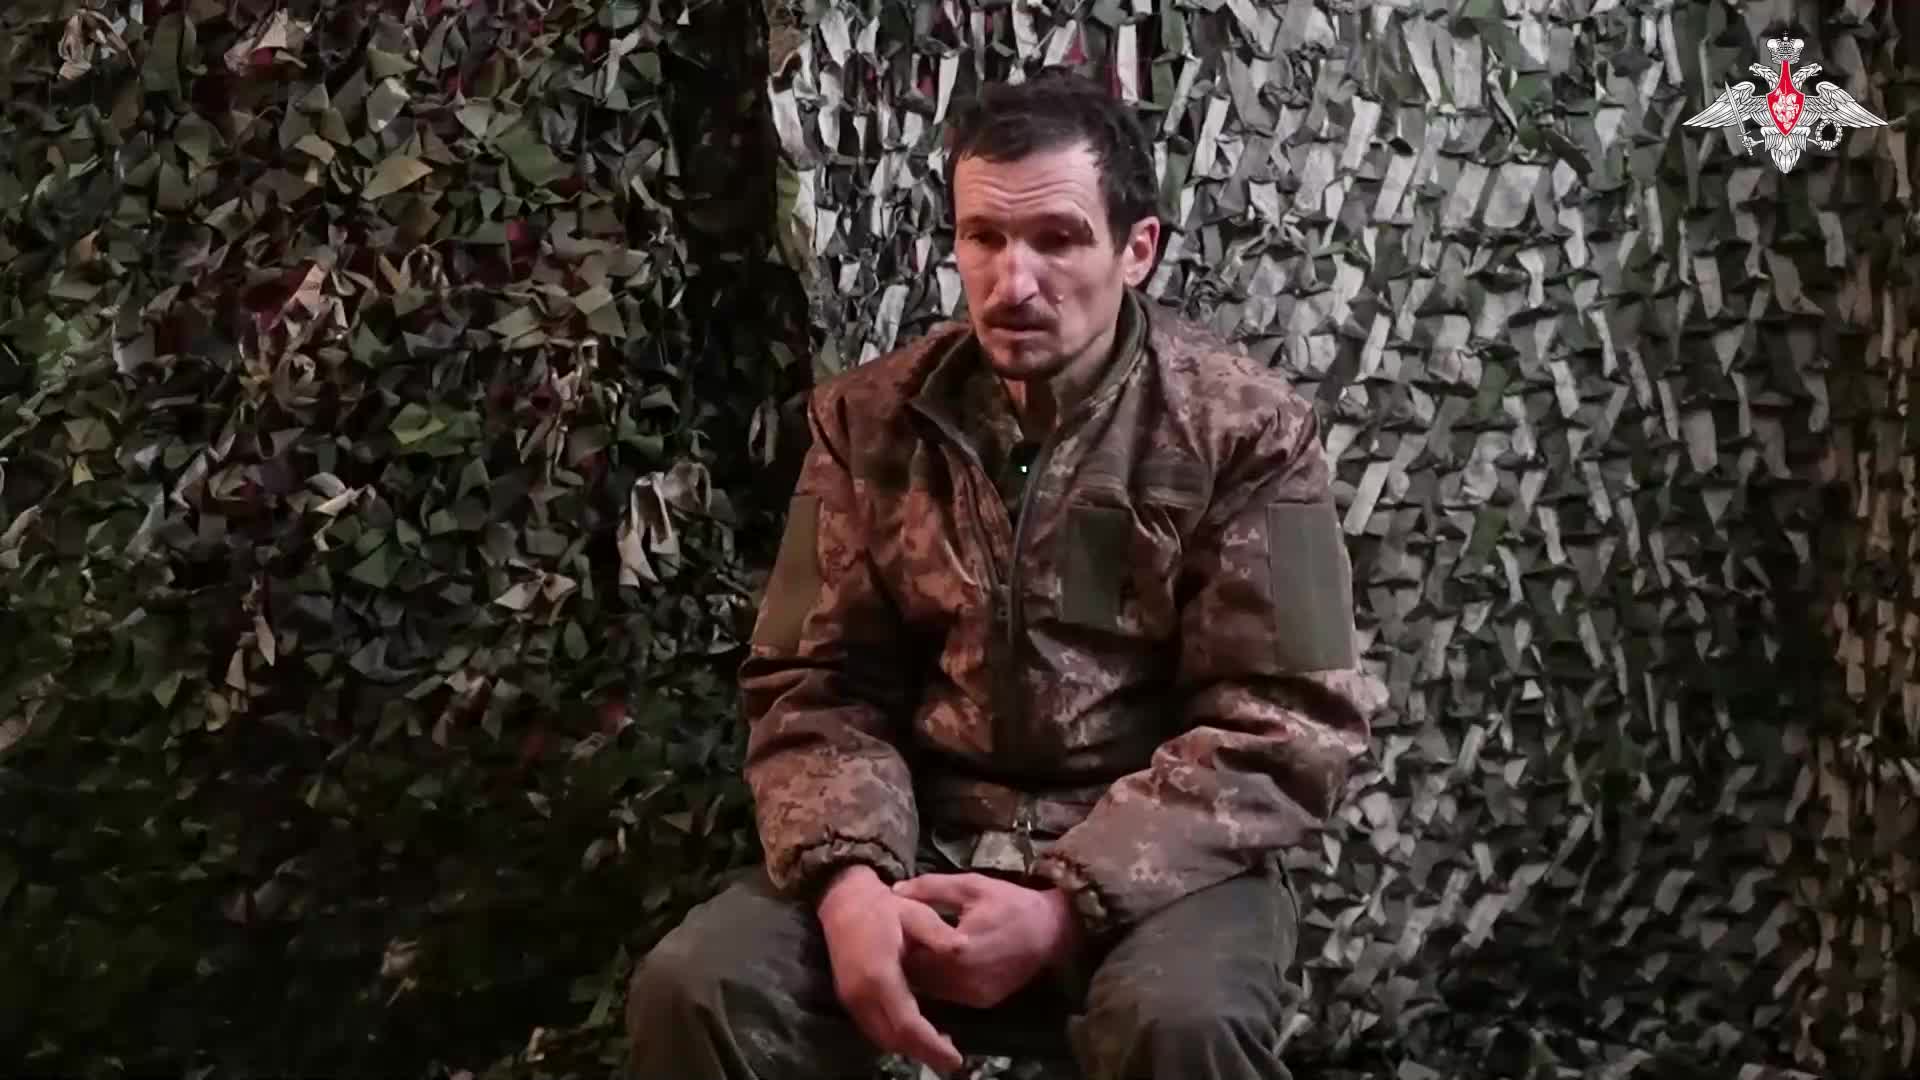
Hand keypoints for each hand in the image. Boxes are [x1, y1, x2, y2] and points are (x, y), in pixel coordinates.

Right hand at [816, 865, 966, 1075]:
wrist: (844, 900)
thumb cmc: (884, 907)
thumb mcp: (915, 912)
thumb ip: (938, 934)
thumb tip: (963, 949)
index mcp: (880, 975)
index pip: (907, 1023)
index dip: (931, 1045)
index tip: (955, 1059)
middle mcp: (861, 994)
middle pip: (894, 1039)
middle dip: (924, 1054)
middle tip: (952, 1062)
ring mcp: (851, 999)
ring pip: (881, 1038)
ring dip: (909, 1048)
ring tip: (940, 1049)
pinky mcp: (848, 999)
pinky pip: (873, 1029)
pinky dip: (895, 1039)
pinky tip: (916, 1034)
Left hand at [892, 872, 1083, 1009]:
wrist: (1051, 930)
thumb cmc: (1010, 903)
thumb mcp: (971, 886)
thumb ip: (930, 887)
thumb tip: (895, 890)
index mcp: (956, 950)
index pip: (909, 953)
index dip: (900, 940)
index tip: (898, 927)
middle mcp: (962, 979)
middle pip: (917, 975)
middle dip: (911, 958)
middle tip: (911, 938)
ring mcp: (973, 995)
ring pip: (932, 989)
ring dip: (925, 972)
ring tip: (928, 949)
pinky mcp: (983, 1003)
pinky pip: (951, 995)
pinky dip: (944, 981)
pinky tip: (947, 962)